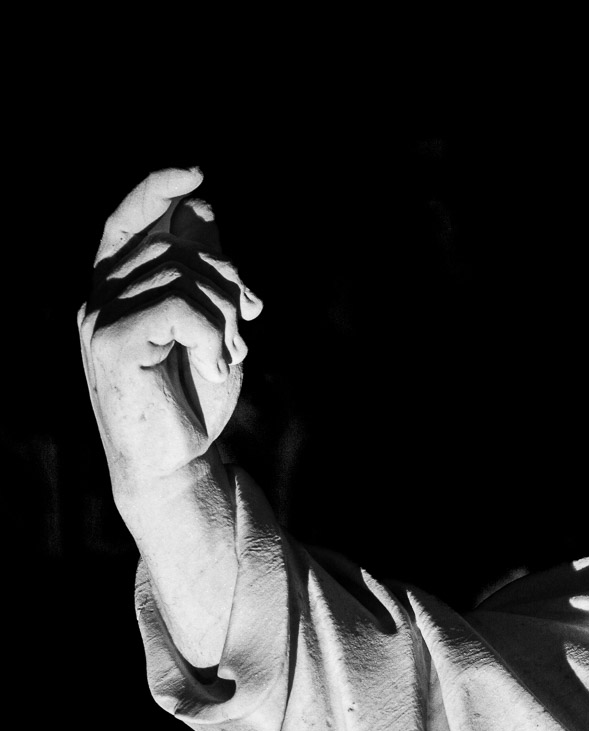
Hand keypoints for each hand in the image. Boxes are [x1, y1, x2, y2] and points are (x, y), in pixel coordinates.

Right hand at [79, 168, 262, 496]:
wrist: (177, 459)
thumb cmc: (193, 394)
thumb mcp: (210, 323)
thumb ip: (203, 270)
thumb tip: (201, 207)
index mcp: (120, 288)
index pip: (129, 222)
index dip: (156, 191)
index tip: (195, 171)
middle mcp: (100, 296)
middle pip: (173, 246)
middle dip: (226, 277)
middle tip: (248, 320)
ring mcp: (98, 317)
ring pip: (180, 274)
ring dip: (225, 312)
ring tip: (230, 352)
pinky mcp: (108, 342)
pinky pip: (177, 305)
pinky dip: (212, 334)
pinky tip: (216, 364)